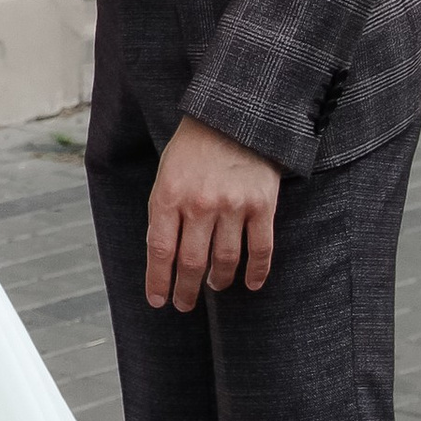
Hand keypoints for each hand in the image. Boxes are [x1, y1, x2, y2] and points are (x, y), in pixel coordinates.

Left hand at [146, 116, 280, 310]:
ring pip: (225, 261)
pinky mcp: (262, 205)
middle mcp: (200, 204)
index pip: (161, 251)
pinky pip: (261, 249)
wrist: (233, 116)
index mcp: (169, 195)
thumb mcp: (166, 174)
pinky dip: (257, 272)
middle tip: (185, 304)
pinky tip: (251, 284)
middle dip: (186, 290)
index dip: (159, 282)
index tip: (158, 301)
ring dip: (218, 282)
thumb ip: (163, 213)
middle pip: (192, 263)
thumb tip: (161, 256)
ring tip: (214, 287)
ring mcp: (233, 206)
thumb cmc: (193, 148)